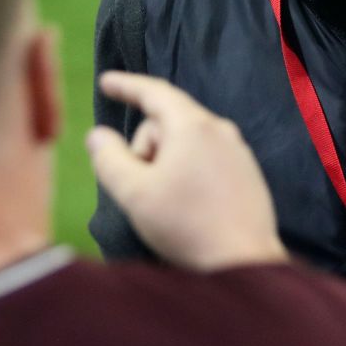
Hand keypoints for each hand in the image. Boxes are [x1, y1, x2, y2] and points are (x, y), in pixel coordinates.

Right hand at [87, 71, 286, 271]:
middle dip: (146, 148)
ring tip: (165, 202)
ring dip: (166, 163)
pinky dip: (187, 173)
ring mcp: (238, 152)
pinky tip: (187, 206)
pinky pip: (206, 160)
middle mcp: (220, 130)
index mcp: (193, 126)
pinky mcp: (247, 174)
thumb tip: (98, 135)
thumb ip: (109, 159)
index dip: (126, 86)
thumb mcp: (134, 193)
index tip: (106, 82)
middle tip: (140, 187)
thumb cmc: (186, 225)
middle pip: (167, 123)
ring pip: (187, 143)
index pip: (154, 91)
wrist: (244, 263)